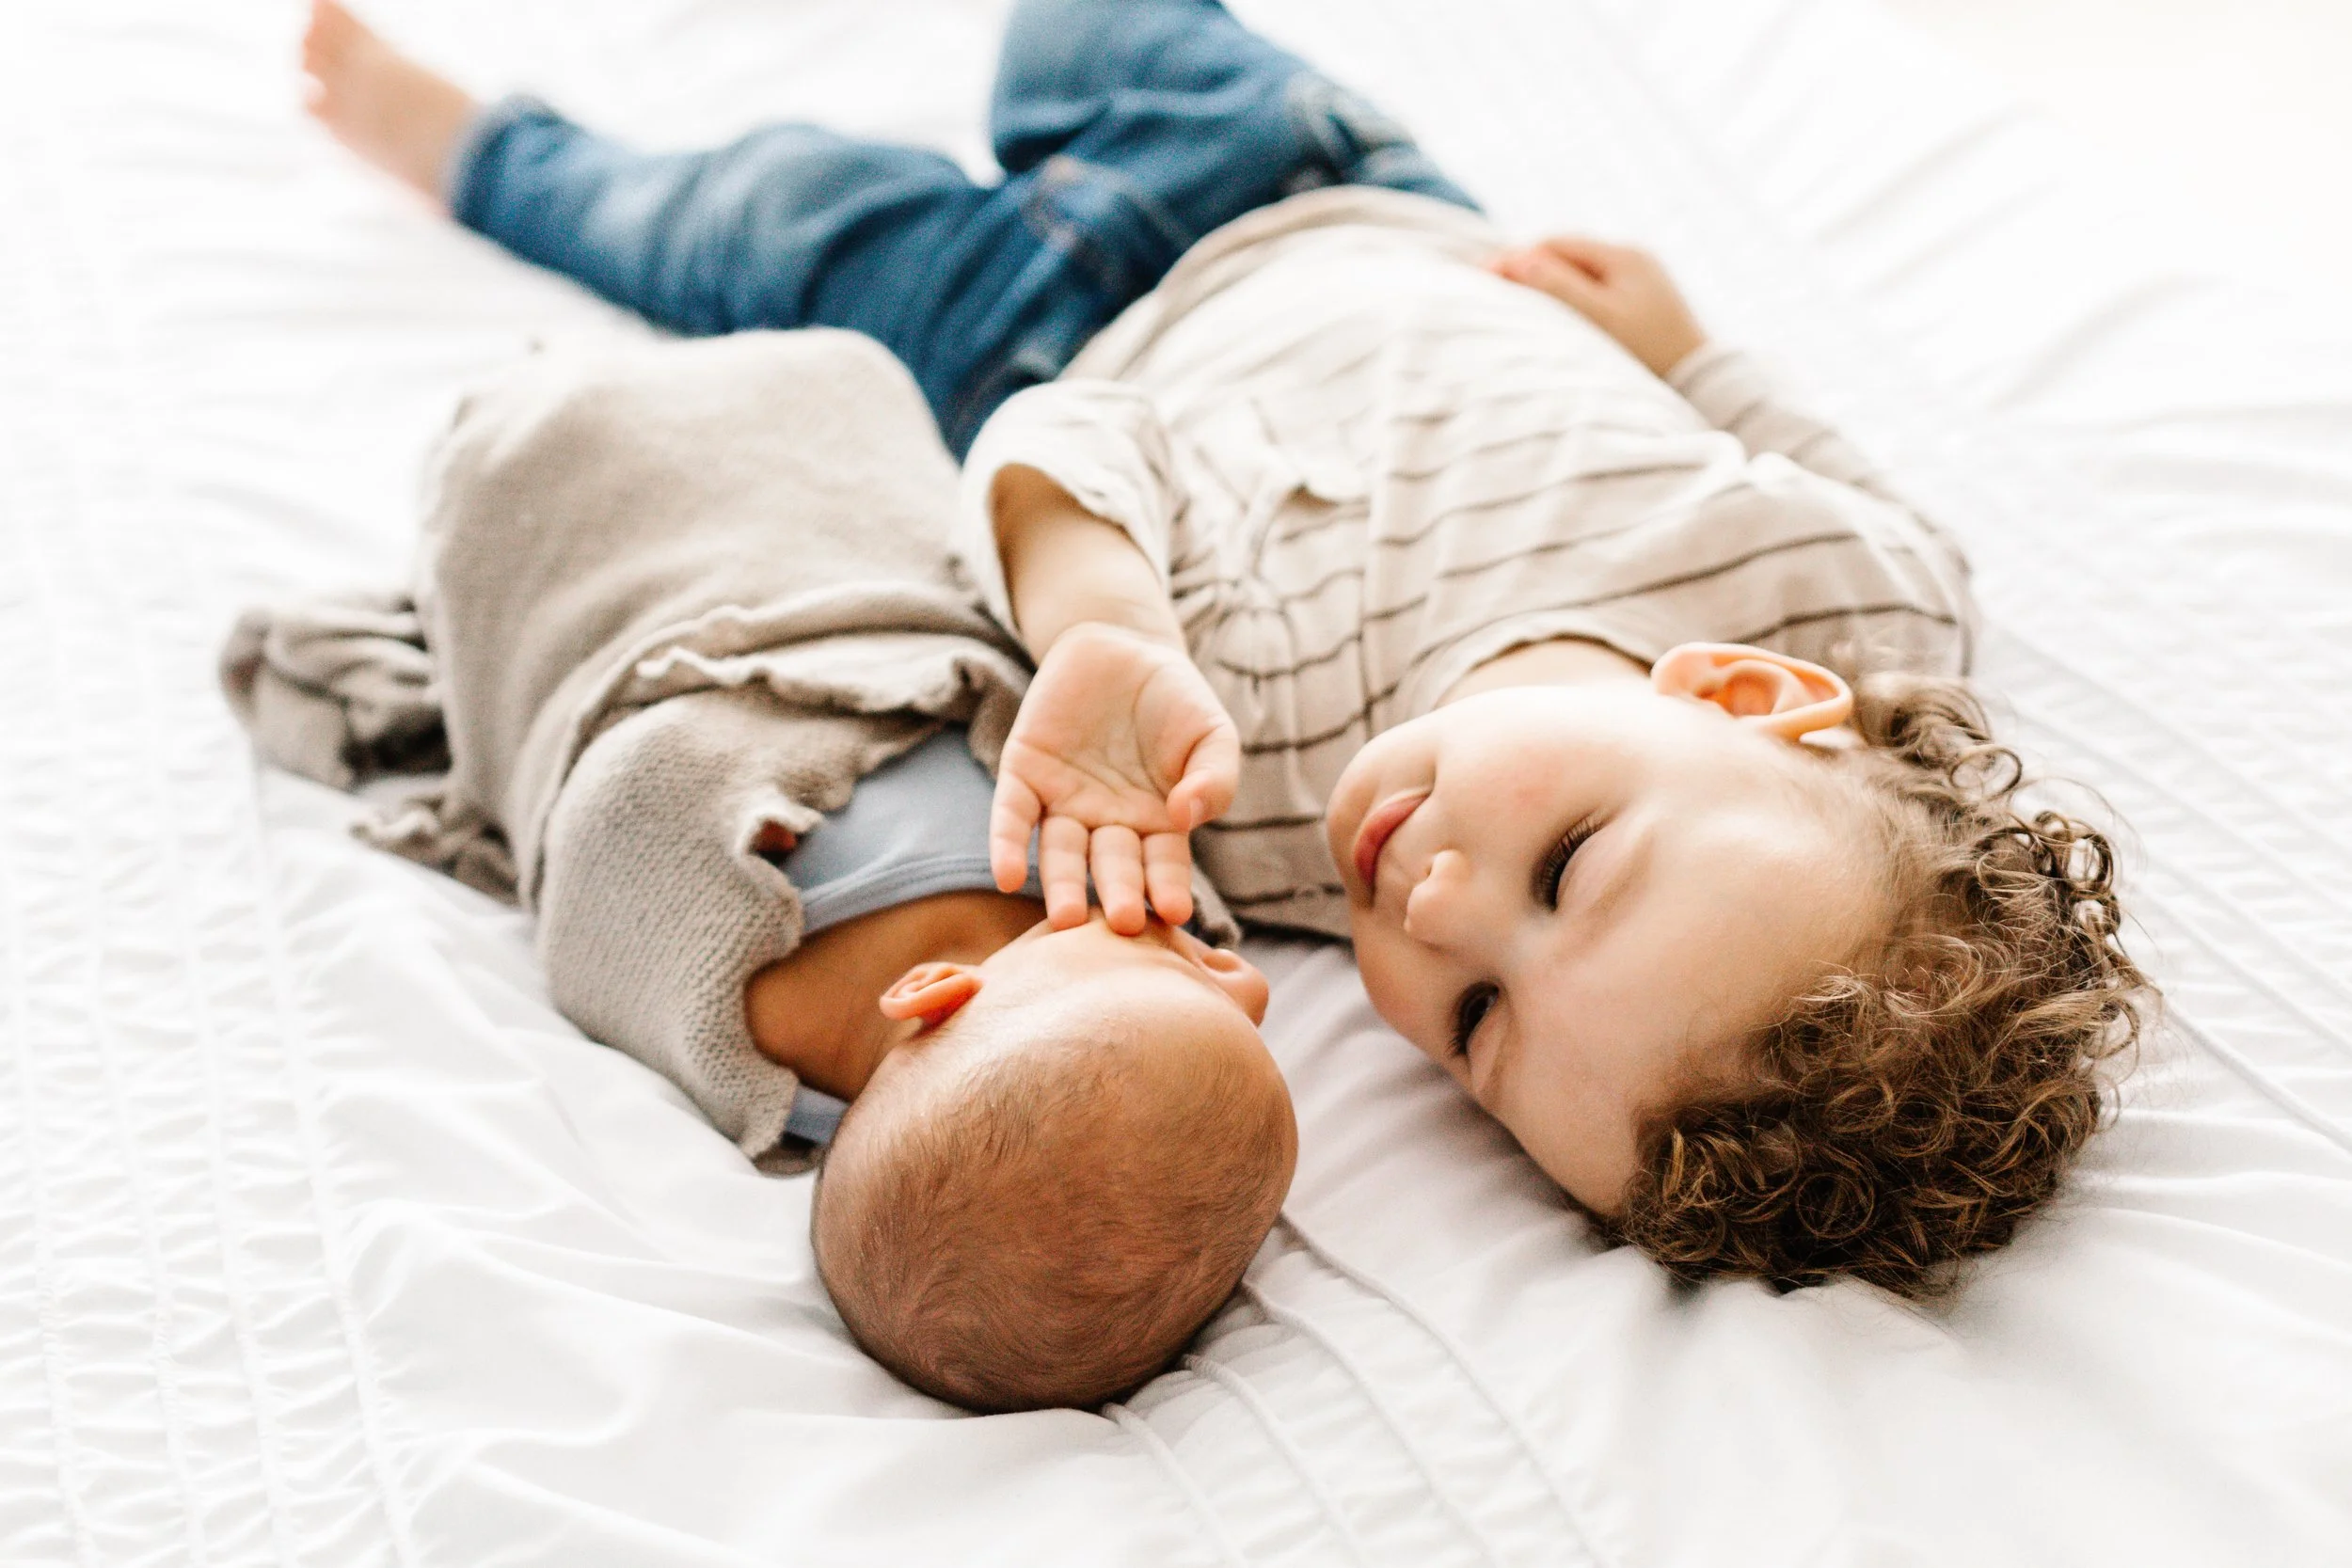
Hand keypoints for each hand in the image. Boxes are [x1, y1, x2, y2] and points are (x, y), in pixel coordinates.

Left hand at [991, 622, 1239, 934]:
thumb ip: (1214, 777)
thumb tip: (1187, 816)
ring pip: (1060, 852)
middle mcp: (1107, 824)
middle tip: (1122, 921)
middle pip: (1111, 865)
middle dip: (1117, 892)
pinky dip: (1007, 845)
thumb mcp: (1212, 733)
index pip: (1163, 865)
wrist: (1123, 643)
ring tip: (1066, 916)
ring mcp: (1063, 803)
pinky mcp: (1024, 775)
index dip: (1168, 887)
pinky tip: (1006, 875)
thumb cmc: (1176, 699)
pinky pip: (1013, 816)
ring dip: (1061, 885)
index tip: (1176, 914)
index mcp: (1157, 824)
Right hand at [1488, 236, 1705, 377]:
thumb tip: (1519, 261)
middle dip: (1528, 269)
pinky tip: (1553, 317)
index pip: (1555, 244)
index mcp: (1624, 256)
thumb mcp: (1601, 320)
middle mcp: (1634, 259)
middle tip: (1490, 290)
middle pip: (1566, 255)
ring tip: (1515, 304)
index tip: (1483, 278)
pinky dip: (1568, 298)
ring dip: (1547, 284)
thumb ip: (1560, 288)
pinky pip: (1595, 290)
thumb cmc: (1653, 354)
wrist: (1705, 382)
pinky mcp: (1643, 303)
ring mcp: (1641, 281)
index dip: (1516, 258)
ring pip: (1579, 273)